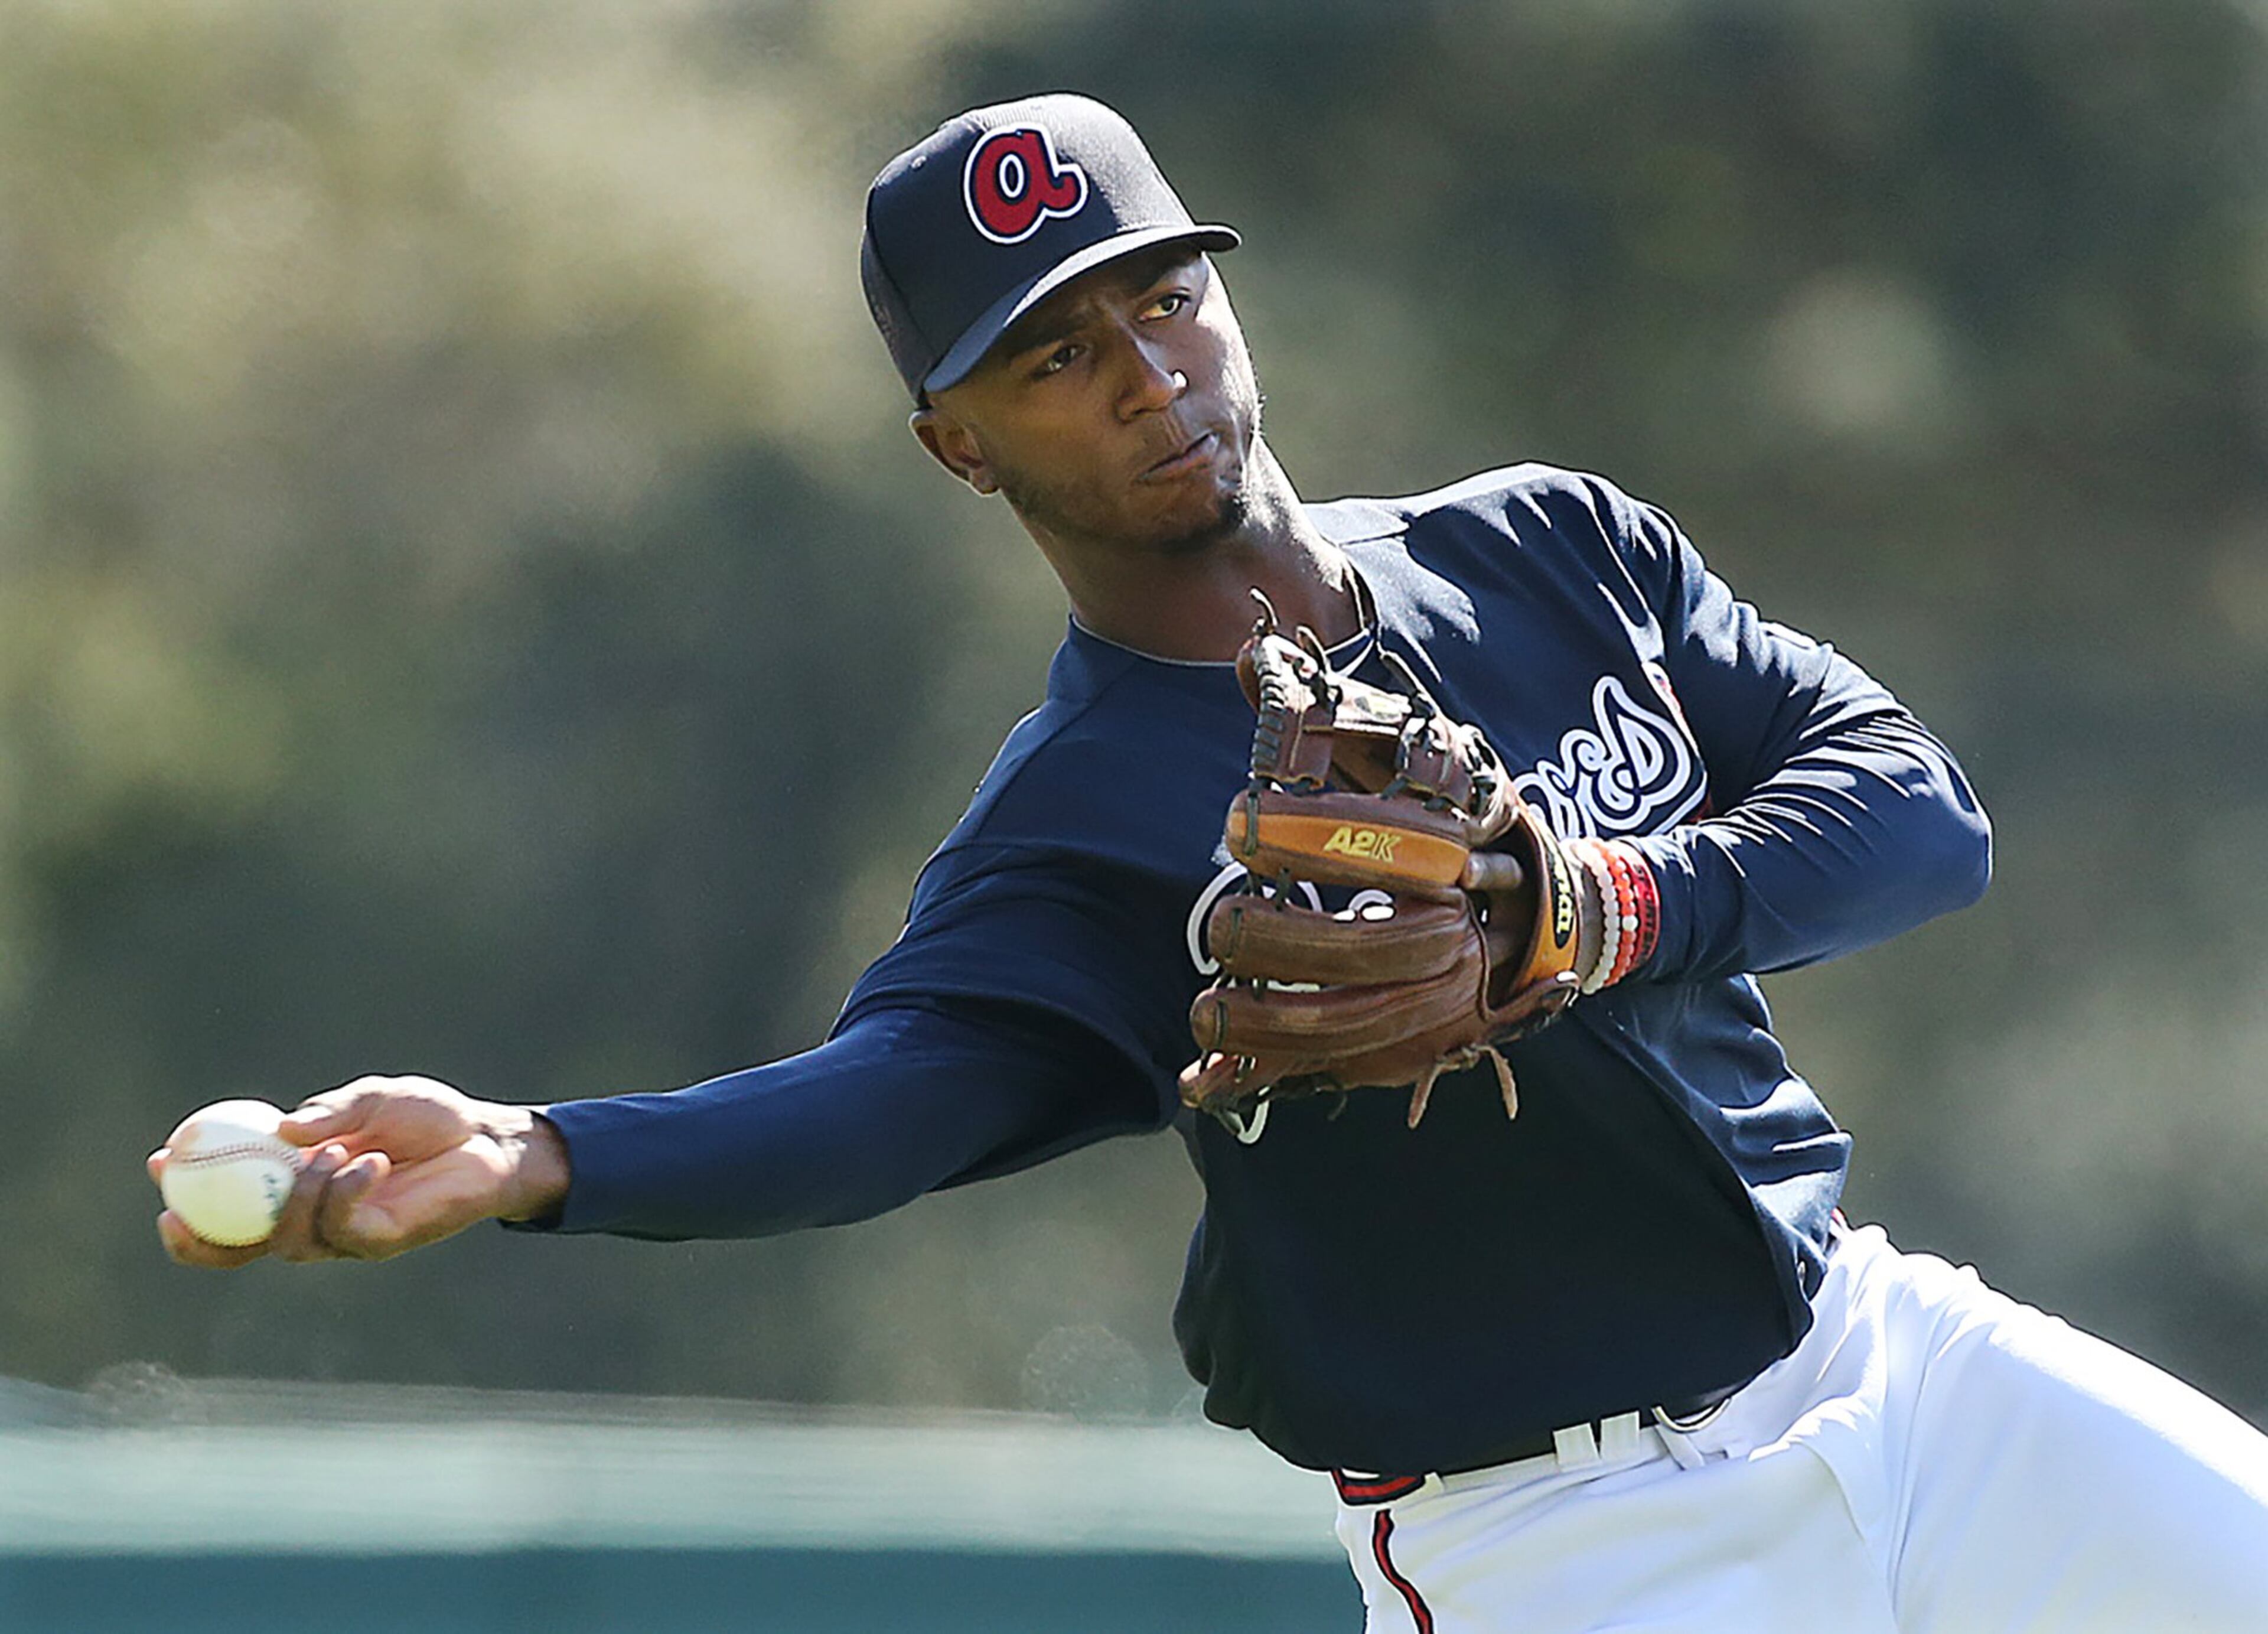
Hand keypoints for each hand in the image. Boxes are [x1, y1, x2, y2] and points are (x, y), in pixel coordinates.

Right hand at [148, 1076, 570, 1267]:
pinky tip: (370, 1162)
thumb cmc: (426, 1118)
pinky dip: (345, 1192)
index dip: (187, 1192)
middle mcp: (312, 1217)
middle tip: (178, 1209)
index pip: (228, 1203)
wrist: (487, 1139)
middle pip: (239, 1246)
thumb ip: (326, 1114)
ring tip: (335, 1150)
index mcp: (296, 1183)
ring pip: (289, 1238)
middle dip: (202, 1236)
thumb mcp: (370, 1100)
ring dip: (298, 1193)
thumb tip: (280, 1131)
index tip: (160, 1161)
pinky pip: (343, 1228)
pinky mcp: (379, 1241)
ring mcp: (344, 1235)